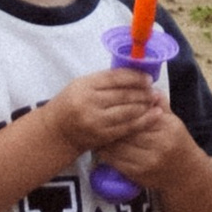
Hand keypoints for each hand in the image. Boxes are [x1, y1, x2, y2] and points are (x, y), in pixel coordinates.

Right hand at [48, 68, 179, 163]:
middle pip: (123, 95)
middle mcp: (89, 102)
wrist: (57, 131)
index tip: (148, 79)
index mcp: (84, 85)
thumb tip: (135, 75)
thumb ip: (105, 80)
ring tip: (155, 101)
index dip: (135, 77)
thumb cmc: (71, 103)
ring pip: (127, 112)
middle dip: (143, 93)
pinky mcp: (102, 136)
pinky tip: (153, 116)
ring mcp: (96, 121)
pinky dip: (143, 121)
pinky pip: (127, 127)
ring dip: (145, 106)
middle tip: (155, 91)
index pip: (115, 78)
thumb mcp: (82, 85)